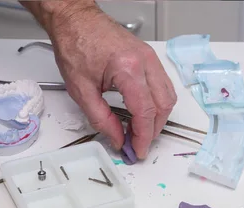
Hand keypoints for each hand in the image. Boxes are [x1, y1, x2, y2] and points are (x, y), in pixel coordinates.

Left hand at [28, 2, 176, 158]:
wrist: (75, 20)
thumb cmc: (75, 45)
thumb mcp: (81, 90)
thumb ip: (101, 119)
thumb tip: (117, 138)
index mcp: (127, 69)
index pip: (145, 112)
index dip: (143, 136)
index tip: (137, 150)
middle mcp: (145, 61)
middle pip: (162, 106)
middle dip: (153, 130)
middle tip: (138, 144)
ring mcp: (150, 57)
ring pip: (168, 96)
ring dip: (157, 118)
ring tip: (140, 131)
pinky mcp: (149, 57)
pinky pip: (163, 85)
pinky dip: (157, 103)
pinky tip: (143, 113)